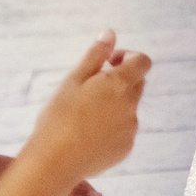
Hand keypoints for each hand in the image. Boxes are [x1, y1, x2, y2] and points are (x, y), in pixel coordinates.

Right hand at [17, 33, 145, 189]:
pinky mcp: (126, 147)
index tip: (109, 63)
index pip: (142, 61)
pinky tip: (88, 135)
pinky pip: (123, 130)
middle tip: (90, 92)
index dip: (128, 57)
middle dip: (119, 82)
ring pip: (127, 108)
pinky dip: (111, 128)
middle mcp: (131, 104)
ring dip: (113, 107)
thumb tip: (110, 33)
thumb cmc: (58, 118)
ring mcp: (130, 127)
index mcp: (119, 84)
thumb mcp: (73, 80)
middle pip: (136, 84)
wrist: (53, 162)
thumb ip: (95, 55)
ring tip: (84, 118)